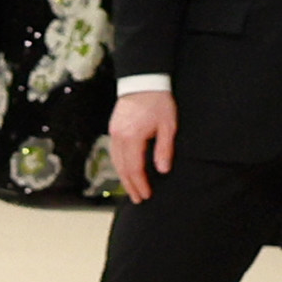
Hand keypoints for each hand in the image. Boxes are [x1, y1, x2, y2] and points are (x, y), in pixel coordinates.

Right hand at [107, 87, 176, 204]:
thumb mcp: (168, 125)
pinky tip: (126, 171)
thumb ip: (164, 149)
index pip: (134, 168)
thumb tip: (162, 170)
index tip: (147, 195)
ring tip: (131, 189)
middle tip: (138, 199)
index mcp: (132, 137)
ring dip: (124, 177)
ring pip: (116, 162)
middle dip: (130, 185)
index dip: (140, 184)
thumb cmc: (158, 101)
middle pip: (122, 168)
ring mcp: (113, 133)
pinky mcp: (114, 129)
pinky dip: (120, 165)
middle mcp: (118, 137)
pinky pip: (114, 153)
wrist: (143, 81)